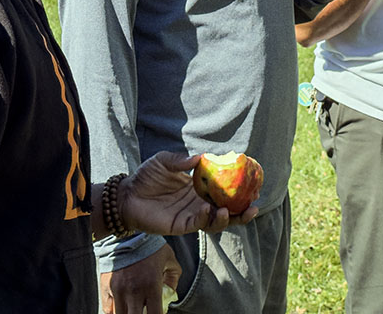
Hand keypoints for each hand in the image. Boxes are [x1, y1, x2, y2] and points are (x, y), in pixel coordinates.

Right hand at [100, 244, 179, 313]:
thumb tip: (171, 292)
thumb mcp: (169, 258)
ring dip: (128, 313)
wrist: (127, 232)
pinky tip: (123, 305)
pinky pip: (108, 309)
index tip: (156, 313)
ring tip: (135, 307)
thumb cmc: (150, 245)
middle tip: (145, 310)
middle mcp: (134, 291)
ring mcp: (118, 290)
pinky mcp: (107, 287)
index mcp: (152, 285)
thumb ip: (173, 277)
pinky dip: (115, 310)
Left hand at [119, 151, 257, 235]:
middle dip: (243, 210)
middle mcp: (199, 203)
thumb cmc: (146, 176)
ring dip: (228, 218)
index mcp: (199, 187)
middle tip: (255, 204)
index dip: (239, 189)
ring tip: (235, 211)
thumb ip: (182, 160)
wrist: (127, 195)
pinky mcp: (182, 225)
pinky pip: (199, 224)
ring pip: (216, 221)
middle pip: (227, 209)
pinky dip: (207, 219)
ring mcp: (192, 215)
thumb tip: (202, 157)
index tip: (255, 183)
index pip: (224, 190)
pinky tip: (210, 210)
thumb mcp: (164, 161)